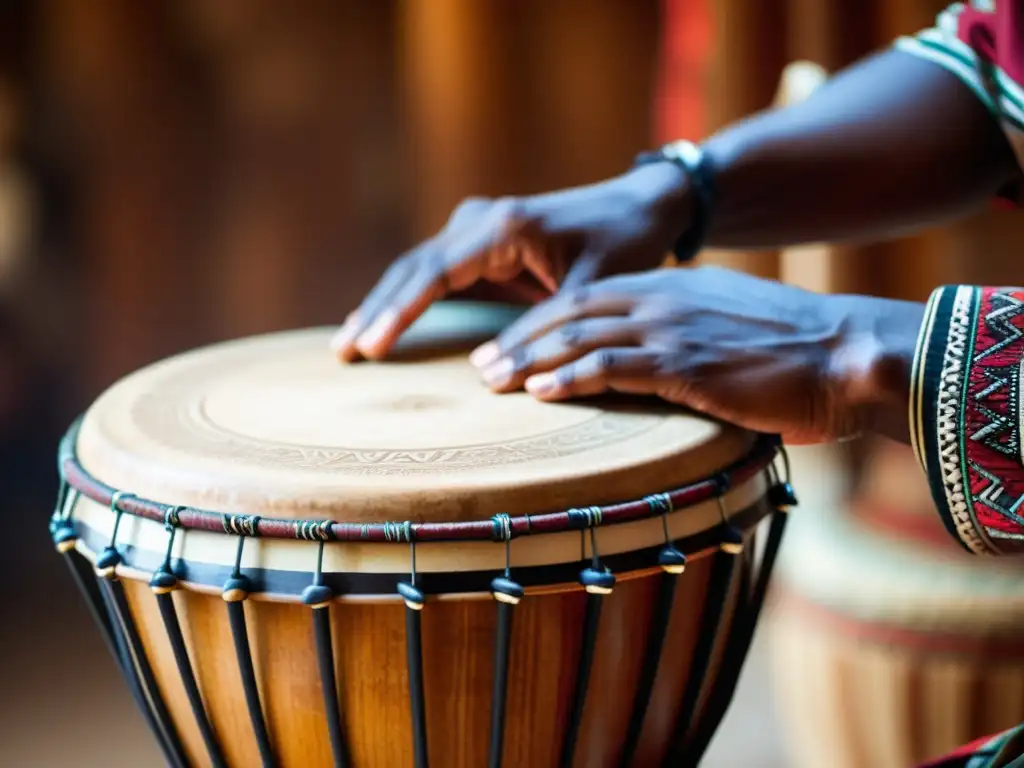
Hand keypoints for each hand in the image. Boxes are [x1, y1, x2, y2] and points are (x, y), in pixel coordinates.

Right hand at [330, 162, 691, 360]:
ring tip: (347, 345)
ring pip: (416, 270)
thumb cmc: (623, 244)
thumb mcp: (592, 290)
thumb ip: (547, 329)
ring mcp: (476, 230)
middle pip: (413, 268)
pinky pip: (433, 275)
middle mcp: (481, 221)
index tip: (374, 345)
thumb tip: (491, 373)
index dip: (401, 310)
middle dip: (377, 310)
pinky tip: (381, 326)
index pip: (436, 271)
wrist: (640, 208)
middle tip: (343, 353)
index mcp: (504, 227)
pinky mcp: (480, 246)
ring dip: (383, 305)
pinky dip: (406, 301)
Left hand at [469, 266, 924, 444]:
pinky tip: (540, 390)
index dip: (539, 321)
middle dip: (519, 338)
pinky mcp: (687, 364)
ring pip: (580, 336)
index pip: (587, 299)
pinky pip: (613, 366)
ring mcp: (673, 329)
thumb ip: (686, 339)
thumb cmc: (794, 353)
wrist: (847, 354)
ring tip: (491, 381)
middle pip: (570, 312)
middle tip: (480, 364)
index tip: (508, 344)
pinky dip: (570, 377)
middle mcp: (663, 301)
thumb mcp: (729, 330)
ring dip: (529, 359)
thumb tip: (658, 368)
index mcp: (671, 290)